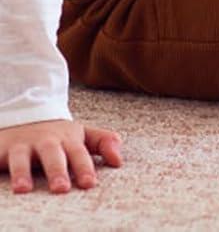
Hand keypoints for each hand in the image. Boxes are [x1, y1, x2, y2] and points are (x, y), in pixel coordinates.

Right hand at [1, 120, 122, 194]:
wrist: (26, 117)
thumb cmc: (58, 135)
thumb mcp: (82, 135)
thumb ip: (103, 143)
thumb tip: (119, 160)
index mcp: (68, 139)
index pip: (79, 153)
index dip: (85, 168)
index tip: (90, 183)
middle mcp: (46, 141)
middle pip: (53, 155)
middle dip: (57, 171)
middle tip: (61, 189)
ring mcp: (23, 145)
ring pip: (22, 158)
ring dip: (23, 172)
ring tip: (24, 189)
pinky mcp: (3, 149)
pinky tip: (0, 180)